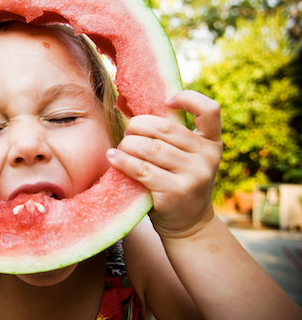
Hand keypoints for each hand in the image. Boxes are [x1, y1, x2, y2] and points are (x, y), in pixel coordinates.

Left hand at [107, 90, 222, 238]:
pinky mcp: (175, 191)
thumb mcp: (186, 158)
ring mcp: (193, 175)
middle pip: (164, 128)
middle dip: (138, 126)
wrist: (189, 224)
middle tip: (128, 132)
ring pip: (150, 147)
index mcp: (211, 143)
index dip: (188, 98)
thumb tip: (131, 106)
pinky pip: (141, 169)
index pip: (210, 110)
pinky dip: (122, 160)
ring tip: (120, 147)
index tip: (167, 101)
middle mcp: (207, 157)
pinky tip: (113, 157)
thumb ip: (172, 136)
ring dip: (127, 144)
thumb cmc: (179, 182)